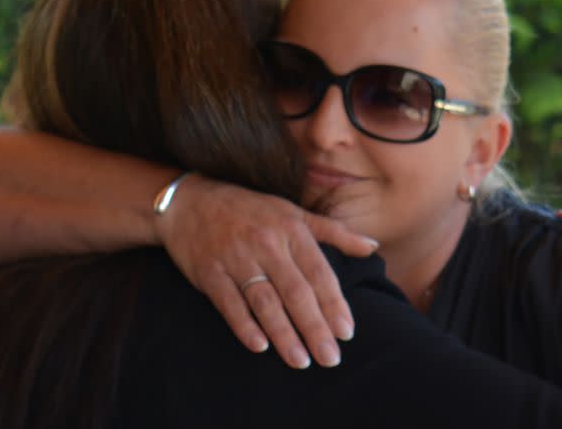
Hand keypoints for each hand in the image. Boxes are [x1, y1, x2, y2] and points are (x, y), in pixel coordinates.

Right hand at [156, 174, 378, 368]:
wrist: (189, 201)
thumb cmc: (250, 210)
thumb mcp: (292, 213)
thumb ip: (333, 232)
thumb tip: (373, 247)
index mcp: (290, 230)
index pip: (318, 272)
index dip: (334, 304)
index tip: (347, 333)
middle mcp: (265, 243)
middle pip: (295, 292)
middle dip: (315, 327)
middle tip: (330, 359)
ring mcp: (235, 258)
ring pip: (265, 301)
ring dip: (283, 334)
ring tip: (300, 361)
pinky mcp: (209, 272)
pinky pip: (229, 303)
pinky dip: (244, 325)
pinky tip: (259, 347)